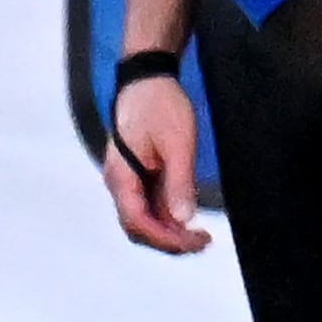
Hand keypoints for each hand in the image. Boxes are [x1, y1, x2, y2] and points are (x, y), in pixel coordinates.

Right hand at [101, 72, 210, 254]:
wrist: (148, 78)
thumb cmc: (161, 105)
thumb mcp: (178, 144)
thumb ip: (179, 183)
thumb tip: (184, 219)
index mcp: (121, 176)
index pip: (137, 222)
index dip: (165, 239)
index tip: (194, 243)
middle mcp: (119, 182)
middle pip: (137, 227)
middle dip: (168, 241)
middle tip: (202, 243)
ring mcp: (127, 179)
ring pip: (143, 218)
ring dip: (169, 231)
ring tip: (200, 236)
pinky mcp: (137, 173)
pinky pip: (148, 204)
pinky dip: (167, 216)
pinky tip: (189, 218)